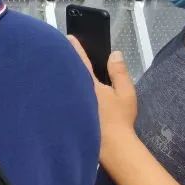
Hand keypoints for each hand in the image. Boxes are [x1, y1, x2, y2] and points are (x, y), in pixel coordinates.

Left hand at [68, 37, 138, 160]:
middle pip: (67, 73)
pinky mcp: (66, 114)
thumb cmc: (120, 119)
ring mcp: (69, 104)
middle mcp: (75, 92)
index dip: (75, 48)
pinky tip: (63, 89)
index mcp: (89, 85)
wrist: (111, 146)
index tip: (68, 38)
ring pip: (64, 85)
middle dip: (64, 62)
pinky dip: (62, 90)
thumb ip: (119, 72)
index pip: (80, 62)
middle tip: (61, 51)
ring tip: (60, 67)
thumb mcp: (125, 93)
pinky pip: (63, 97)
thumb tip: (114, 54)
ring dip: (62, 76)